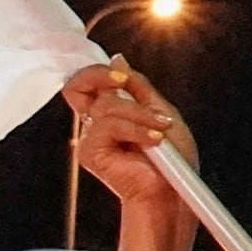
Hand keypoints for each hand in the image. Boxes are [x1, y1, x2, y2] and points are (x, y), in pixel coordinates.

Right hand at [62, 61, 197, 222]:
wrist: (173, 191)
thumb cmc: (172, 159)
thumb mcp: (160, 111)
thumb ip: (137, 86)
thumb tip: (117, 59)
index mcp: (111, 112)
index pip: (87, 82)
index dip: (98, 72)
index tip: (122, 74)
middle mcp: (96, 123)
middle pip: (77, 85)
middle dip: (102, 76)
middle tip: (124, 81)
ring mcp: (92, 138)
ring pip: (106, 105)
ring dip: (140, 114)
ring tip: (160, 131)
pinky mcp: (91, 153)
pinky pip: (108, 126)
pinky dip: (136, 130)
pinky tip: (153, 141)